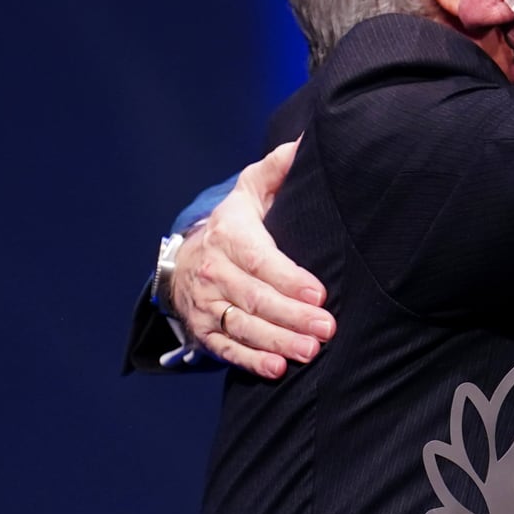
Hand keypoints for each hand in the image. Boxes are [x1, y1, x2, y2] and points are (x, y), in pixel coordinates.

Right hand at [171, 139, 334, 378]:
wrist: (187, 260)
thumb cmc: (235, 225)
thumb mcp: (250, 191)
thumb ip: (277, 169)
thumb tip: (305, 144)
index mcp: (229, 235)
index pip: (260, 259)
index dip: (288, 279)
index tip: (319, 292)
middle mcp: (215, 271)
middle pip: (255, 298)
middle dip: (292, 316)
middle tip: (326, 328)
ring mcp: (207, 304)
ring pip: (243, 326)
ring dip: (277, 341)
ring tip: (309, 351)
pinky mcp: (205, 331)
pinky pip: (228, 348)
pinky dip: (251, 361)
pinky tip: (276, 368)